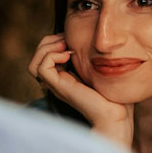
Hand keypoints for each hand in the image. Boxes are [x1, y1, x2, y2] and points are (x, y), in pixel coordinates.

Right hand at [28, 34, 132, 149]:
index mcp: (65, 77)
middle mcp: (58, 81)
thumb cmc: (114, 95)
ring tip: (66, 46)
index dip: (54, 41)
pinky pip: (42, 68)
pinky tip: (69, 55)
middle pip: (36, 59)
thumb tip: (92, 38)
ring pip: (34, 64)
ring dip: (47, 48)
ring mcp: (57, 85)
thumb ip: (92, 57)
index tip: (72, 38)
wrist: (116, 114)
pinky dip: (52, 56)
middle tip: (66, 39)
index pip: (45, 57)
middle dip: (48, 42)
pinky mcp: (59, 87)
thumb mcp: (101, 69)